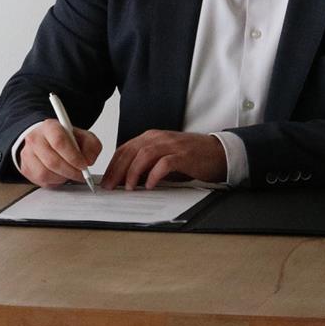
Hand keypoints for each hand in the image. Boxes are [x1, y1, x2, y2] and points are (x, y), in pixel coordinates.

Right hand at [18, 120, 102, 187]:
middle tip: (80, 174)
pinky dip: (54, 181)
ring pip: (46, 173)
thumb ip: (91, 145)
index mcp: (49, 127)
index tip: (83, 165)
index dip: (73, 157)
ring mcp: (27, 154)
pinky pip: (41, 181)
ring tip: (69, 173)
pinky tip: (59, 175)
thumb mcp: (82, 136)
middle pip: (52, 161)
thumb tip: (88, 161)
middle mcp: (35, 139)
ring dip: (62, 177)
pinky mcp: (25, 168)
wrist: (46, 139)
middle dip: (71, 171)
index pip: (59, 142)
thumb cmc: (64, 138)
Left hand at [101, 130, 226, 189]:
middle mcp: (158, 138)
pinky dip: (155, 174)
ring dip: (133, 172)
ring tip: (128, 188)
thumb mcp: (163, 160)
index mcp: (151, 137)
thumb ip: (146, 166)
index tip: (105, 180)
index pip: (125, 149)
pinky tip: (149, 186)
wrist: (218, 153)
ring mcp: (171, 145)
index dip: (113, 165)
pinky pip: (164, 163)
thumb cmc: (190, 158)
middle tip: (110, 187)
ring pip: (144, 155)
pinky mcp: (184, 155)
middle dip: (117, 170)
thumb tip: (126, 181)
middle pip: (131, 151)